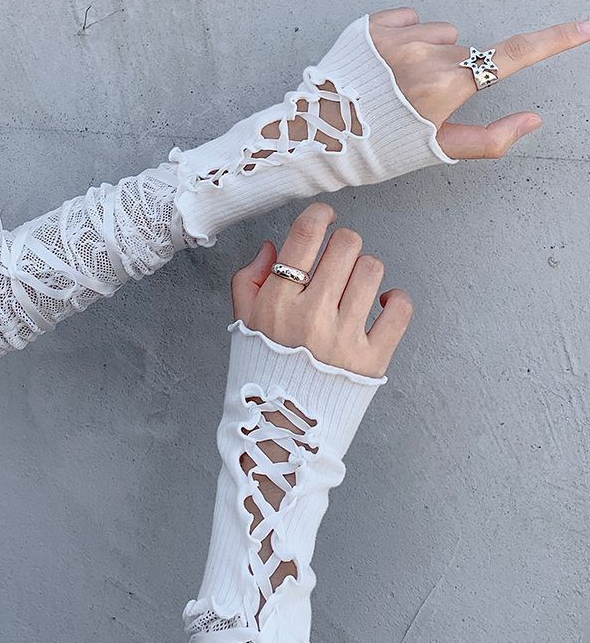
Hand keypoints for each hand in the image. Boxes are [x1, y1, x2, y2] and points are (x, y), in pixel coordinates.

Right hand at [230, 203, 411, 378]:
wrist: (282, 427)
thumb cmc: (263, 369)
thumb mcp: (243, 322)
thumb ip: (250, 280)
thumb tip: (274, 247)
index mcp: (277, 302)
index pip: (306, 235)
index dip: (321, 215)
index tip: (326, 217)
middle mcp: (311, 315)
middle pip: (346, 244)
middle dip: (343, 244)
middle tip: (338, 260)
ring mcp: (344, 337)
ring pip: (372, 270)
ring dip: (364, 271)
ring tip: (353, 289)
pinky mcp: (372, 358)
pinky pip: (399, 310)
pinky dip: (395, 300)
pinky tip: (380, 304)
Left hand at [369, 7, 589, 158]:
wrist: (318, 136)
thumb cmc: (377, 149)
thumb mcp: (435, 152)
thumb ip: (490, 139)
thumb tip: (532, 119)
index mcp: (446, 85)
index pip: (512, 56)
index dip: (552, 41)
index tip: (584, 27)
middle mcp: (424, 53)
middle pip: (467, 53)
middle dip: (457, 74)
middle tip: (418, 103)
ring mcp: (396, 36)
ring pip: (441, 34)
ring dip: (430, 53)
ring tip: (396, 86)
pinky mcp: (370, 26)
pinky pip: (409, 19)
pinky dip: (405, 37)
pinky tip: (382, 67)